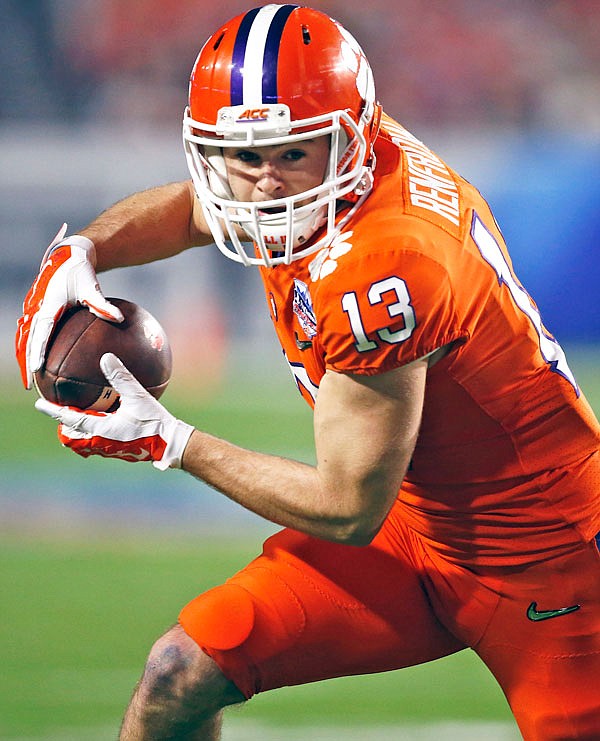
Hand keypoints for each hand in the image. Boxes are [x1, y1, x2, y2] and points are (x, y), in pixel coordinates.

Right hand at [15, 225, 123, 388]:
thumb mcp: (91, 286)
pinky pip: (33, 334)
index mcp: (47, 304)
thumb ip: (103, 304)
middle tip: (31, 384)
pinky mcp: (38, 312)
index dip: (37, 350)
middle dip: (27, 363)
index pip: (40, 331)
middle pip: (27, 341)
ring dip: (27, 359)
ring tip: (31, 380)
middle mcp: (37, 309)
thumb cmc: (80, 271)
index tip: (37, 368)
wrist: (68, 256)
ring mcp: (35, 311)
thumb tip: (119, 319)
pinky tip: (41, 365)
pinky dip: (33, 349)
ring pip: (26, 339)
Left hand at [35, 353, 194, 470]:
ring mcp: (110, 449)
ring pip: (84, 442)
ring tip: (79, 418)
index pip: (69, 419)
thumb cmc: (153, 422)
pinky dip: (93, 433)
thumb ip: (120, 377)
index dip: (53, 411)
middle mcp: (101, 443)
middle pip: (72, 437)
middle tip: (60, 414)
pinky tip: (105, 423)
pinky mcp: (120, 451)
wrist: (170, 444)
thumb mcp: (137, 396)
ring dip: (78, 431)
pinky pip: (98, 443)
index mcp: (100, 431)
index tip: (39, 404)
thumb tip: (105, 357)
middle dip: (64, 426)